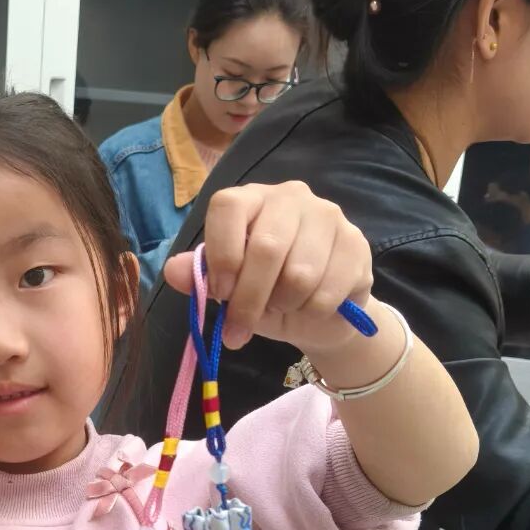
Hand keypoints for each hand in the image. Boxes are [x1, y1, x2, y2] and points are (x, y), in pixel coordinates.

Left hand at [163, 181, 373, 356]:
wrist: (319, 314)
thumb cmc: (266, 294)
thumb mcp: (229, 290)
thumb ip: (201, 278)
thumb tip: (172, 270)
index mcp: (251, 200)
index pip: (229, 207)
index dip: (221, 253)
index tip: (219, 293)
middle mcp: (290, 197)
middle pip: (266, 248)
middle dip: (248, 300)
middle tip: (238, 331)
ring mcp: (328, 217)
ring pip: (299, 274)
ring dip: (283, 306)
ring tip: (281, 308)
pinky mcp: (357, 244)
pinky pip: (327, 291)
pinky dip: (311, 312)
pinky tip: (309, 309)